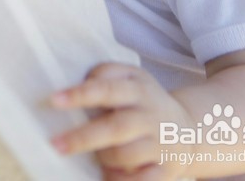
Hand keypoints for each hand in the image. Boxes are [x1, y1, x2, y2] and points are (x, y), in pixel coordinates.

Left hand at [49, 63, 189, 180]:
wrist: (190, 130)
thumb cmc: (146, 101)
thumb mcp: (132, 77)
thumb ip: (106, 74)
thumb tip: (76, 84)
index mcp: (138, 89)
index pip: (107, 89)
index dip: (81, 94)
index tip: (54, 100)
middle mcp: (150, 116)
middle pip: (115, 128)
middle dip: (83, 137)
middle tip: (56, 144)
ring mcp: (160, 144)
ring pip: (126, 155)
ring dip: (104, 158)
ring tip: (95, 156)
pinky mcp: (167, 170)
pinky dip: (121, 180)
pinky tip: (108, 175)